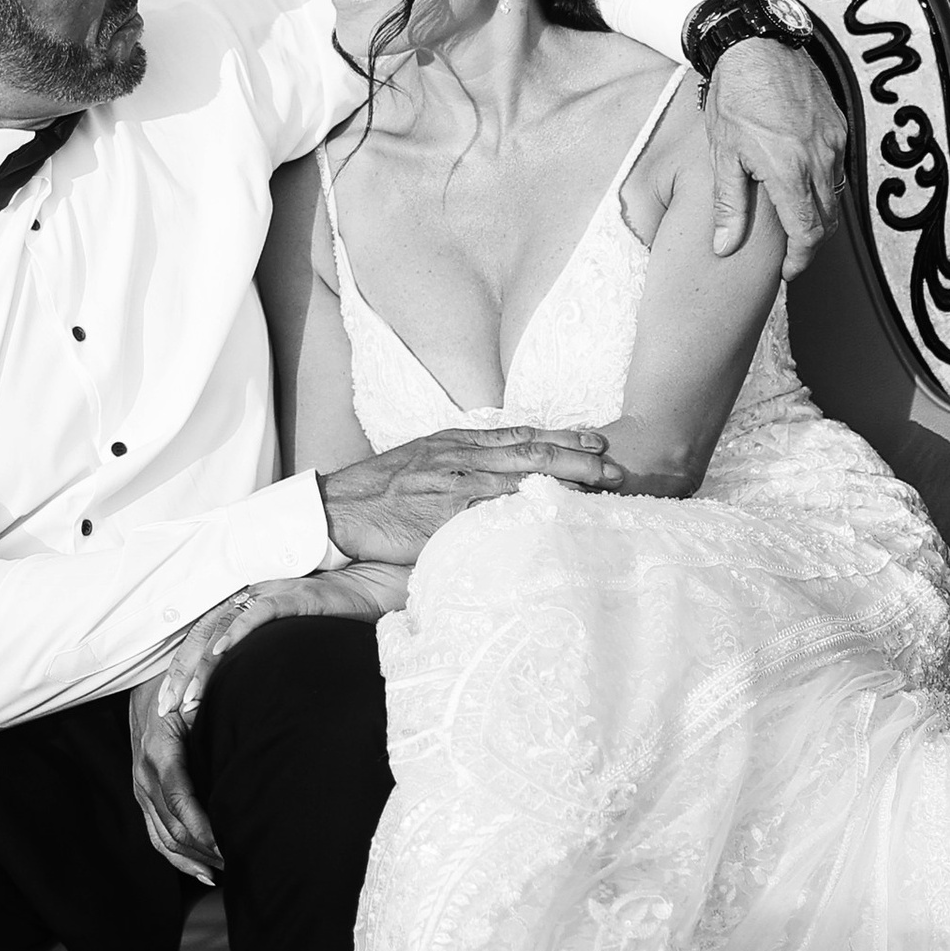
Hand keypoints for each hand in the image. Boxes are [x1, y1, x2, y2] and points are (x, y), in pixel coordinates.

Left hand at [128, 570, 406, 880]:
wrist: (370, 591)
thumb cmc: (332, 625)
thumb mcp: (290, 651)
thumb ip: (266, 668)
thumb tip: (248, 708)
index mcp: (244, 613)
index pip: (202, 642)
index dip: (180, 672)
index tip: (166, 707)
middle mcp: (249, 601)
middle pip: (200, 635)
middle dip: (179, 675)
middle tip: (164, 710)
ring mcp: (267, 595)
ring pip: (219, 627)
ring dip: (200, 664)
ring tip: (188, 698)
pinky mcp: (290, 595)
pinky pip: (256, 612)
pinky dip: (235, 632)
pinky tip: (222, 654)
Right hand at [131, 663, 221, 884]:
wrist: (146, 683)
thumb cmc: (178, 685)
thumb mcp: (194, 693)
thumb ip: (211, 715)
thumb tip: (243, 735)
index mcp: (159, 753)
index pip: (180, 800)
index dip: (202, 828)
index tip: (227, 845)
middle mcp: (145, 776)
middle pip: (174, 827)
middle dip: (206, 849)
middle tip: (240, 862)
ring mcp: (140, 789)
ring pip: (164, 838)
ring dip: (194, 859)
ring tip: (227, 872)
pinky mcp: (142, 796)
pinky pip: (156, 835)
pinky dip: (177, 857)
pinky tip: (202, 871)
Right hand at [318, 421, 614, 560]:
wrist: (334, 510)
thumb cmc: (374, 492)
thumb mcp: (419, 465)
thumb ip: (455, 466)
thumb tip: (488, 474)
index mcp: (454, 443)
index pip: (518, 435)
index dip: (560, 436)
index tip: (594, 438)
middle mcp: (458, 457)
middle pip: (530, 451)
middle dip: (577, 456)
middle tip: (615, 463)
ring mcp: (452, 485)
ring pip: (521, 475)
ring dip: (566, 478)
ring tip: (601, 483)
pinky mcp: (443, 516)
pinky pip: (494, 509)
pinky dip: (528, 507)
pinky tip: (556, 512)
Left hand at [700, 37, 848, 272]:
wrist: (759, 44)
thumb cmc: (735, 96)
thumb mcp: (723, 153)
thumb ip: (730, 205)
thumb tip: (724, 247)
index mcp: (790, 170)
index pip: (809, 233)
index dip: (800, 260)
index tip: (787, 270)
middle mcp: (821, 158)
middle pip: (828, 220)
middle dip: (810, 243)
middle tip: (789, 254)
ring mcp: (835, 141)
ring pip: (836, 195)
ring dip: (818, 215)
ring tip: (792, 222)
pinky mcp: (840, 127)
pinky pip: (838, 169)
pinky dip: (824, 186)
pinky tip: (802, 185)